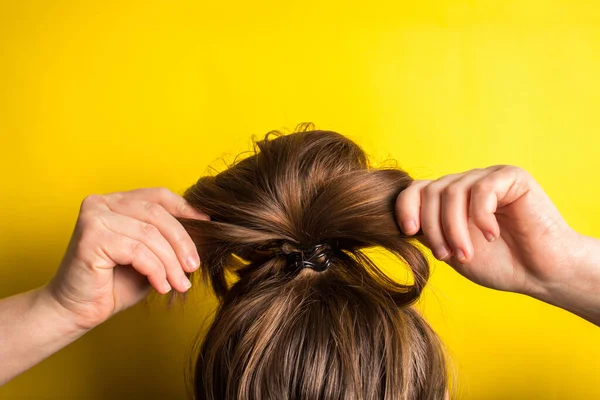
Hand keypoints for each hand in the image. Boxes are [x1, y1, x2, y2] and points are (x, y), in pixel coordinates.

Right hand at [44, 188, 209, 329]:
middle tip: (194, 266)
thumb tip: (205, 228)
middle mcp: (102, 202)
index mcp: (116, 201)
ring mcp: (94, 217)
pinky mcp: (91, 236)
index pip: (158, 196)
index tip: (207, 225)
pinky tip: (161, 287)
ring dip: (171, 263)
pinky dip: (156, 271)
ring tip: (180, 283)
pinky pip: (138, 251)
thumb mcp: (151, 256)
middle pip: (157, 214)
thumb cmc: (114, 284)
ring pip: (150, 235)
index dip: (186, 208)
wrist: (77, 311)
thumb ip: (168, 239)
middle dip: (182, 242)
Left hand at [395, 165, 580, 295]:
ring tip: (466, 253)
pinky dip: (481, 216)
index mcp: (448, 199)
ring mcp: (487, 177)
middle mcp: (465, 183)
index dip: (406, 208)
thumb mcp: (450, 249)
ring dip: (454, 228)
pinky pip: (482, 190)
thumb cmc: (499, 264)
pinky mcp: (511, 177)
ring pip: (453, 192)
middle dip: (434, 227)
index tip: (409, 232)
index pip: (415, 190)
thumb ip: (427, 232)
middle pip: (431, 192)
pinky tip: (492, 235)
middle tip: (447, 255)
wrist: (540, 273)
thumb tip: (398, 222)